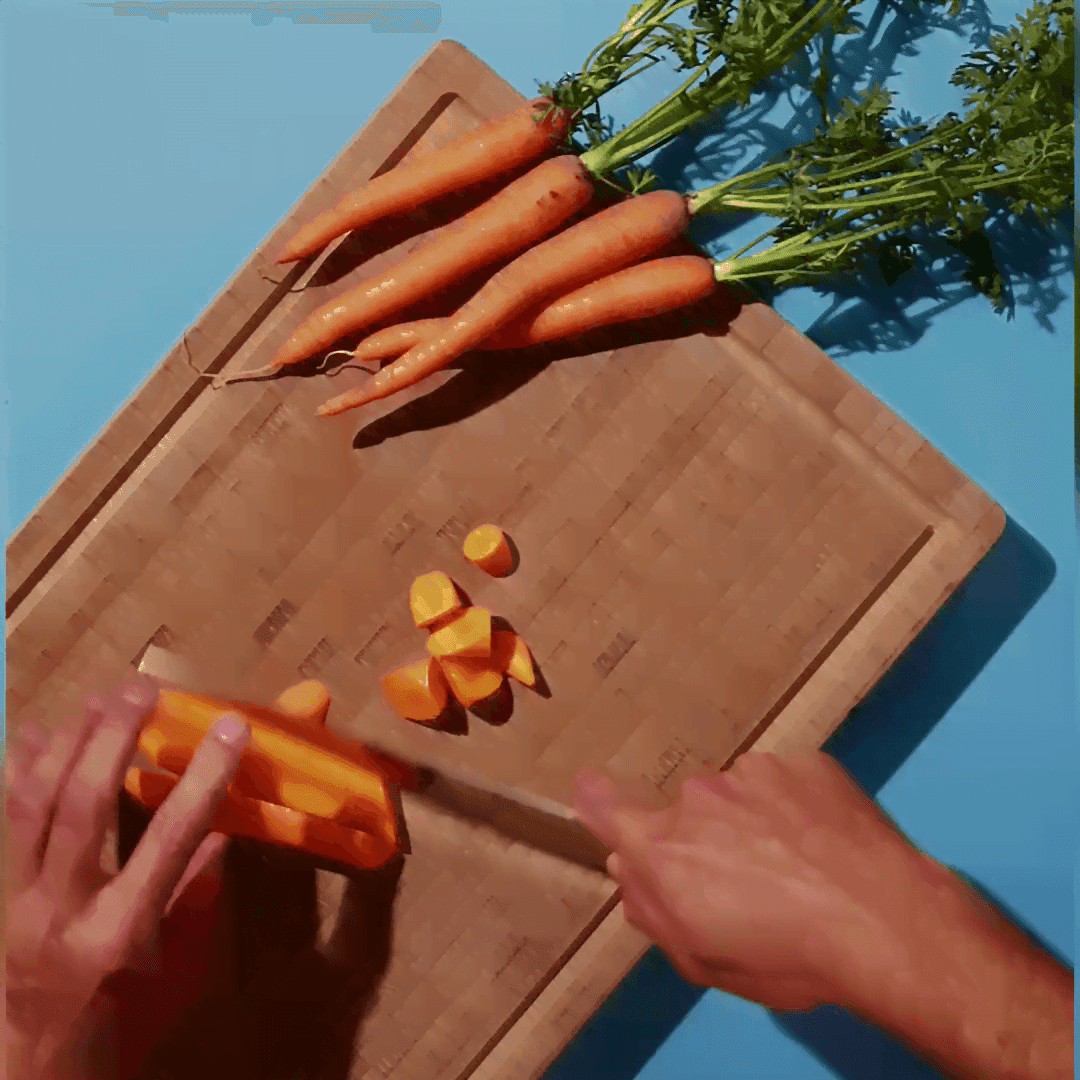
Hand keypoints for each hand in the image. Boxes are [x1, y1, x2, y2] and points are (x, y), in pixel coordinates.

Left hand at [5, 672, 250, 1079]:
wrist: (30, 1066)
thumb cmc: (117, 1023)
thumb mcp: (172, 971)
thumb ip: (193, 897)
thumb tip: (221, 831)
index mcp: (119, 931)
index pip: (169, 839)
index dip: (203, 777)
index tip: (232, 728)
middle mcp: (62, 908)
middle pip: (84, 805)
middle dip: (114, 738)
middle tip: (144, 689)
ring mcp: (17, 898)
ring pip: (32, 802)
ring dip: (68, 741)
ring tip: (100, 697)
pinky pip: (3, 818)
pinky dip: (18, 768)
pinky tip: (34, 731)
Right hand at [573, 749, 938, 1011]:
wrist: (885, 920)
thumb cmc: (787, 955)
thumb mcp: (703, 958)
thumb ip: (651, 910)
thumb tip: (623, 868)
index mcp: (664, 847)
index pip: (605, 807)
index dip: (595, 801)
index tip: (592, 794)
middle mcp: (698, 796)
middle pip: (686, 813)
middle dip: (704, 839)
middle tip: (748, 881)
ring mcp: (752, 772)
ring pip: (738, 795)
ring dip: (753, 821)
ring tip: (798, 864)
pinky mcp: (803, 762)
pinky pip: (784, 782)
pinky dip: (796, 807)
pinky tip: (825, 842)